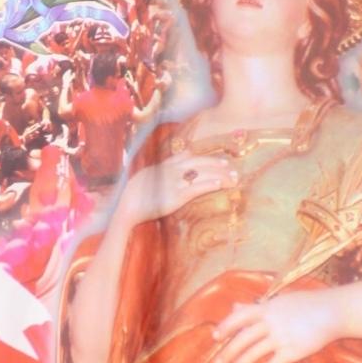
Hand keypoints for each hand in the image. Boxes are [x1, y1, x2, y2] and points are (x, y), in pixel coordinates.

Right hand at [119, 152, 238, 227]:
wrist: (128, 206)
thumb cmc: (134, 195)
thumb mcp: (147, 176)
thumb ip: (160, 171)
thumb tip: (167, 171)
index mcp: (165, 166)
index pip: (189, 155)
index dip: (205, 156)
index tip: (218, 158)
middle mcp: (172, 170)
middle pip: (200, 162)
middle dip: (217, 164)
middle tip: (231, 167)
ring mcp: (175, 182)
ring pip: (203, 174)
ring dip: (220, 175)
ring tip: (233, 178)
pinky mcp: (176, 196)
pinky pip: (197, 188)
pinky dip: (210, 184)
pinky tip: (221, 184)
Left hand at [210, 289, 336, 362]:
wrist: (331, 312)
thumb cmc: (305, 304)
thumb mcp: (279, 301)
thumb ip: (256, 306)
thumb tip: (234, 306)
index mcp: (266, 308)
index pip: (240, 317)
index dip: (226, 326)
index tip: (215, 337)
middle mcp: (271, 323)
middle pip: (243, 338)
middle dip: (228, 351)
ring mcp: (281, 338)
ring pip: (254, 353)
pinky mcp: (292, 351)